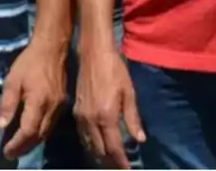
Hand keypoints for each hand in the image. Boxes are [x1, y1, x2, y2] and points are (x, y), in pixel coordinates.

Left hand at [0, 39, 68, 159]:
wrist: (53, 47)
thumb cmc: (30, 62)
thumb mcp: (13, 80)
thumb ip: (7, 104)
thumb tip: (1, 125)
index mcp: (38, 102)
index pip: (28, 131)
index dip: (17, 144)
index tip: (6, 151)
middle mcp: (52, 107)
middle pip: (39, 135)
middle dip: (25, 147)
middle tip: (12, 153)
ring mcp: (60, 106)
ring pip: (47, 131)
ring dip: (34, 142)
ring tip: (21, 147)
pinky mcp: (64, 102)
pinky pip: (52, 124)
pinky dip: (42, 132)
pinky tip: (34, 133)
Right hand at [74, 47, 144, 169]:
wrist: (93, 55)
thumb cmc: (116, 71)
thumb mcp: (129, 93)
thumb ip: (133, 119)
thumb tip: (140, 140)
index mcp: (106, 117)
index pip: (114, 148)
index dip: (121, 162)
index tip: (128, 169)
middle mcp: (91, 121)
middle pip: (100, 151)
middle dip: (110, 163)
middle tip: (120, 167)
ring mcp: (81, 118)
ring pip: (89, 146)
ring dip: (100, 157)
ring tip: (110, 163)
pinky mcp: (75, 113)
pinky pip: (82, 137)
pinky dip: (90, 146)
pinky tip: (97, 148)